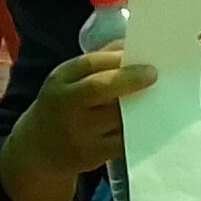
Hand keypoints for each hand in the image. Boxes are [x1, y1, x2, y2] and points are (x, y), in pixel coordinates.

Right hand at [0, 41, 154, 200]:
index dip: (118, 58)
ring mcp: (78, 132)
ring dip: (142, 105)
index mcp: (60, 80)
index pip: (89, 63)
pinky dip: (141, 130)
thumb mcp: (68, 81)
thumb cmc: (63, 106)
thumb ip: (98, 62)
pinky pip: (123, 141)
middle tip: (154, 74)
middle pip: (99, 88)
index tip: (143, 55)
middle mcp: (66, 104)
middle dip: (129, 79)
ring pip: (116, 116)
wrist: (39, 149)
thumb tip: (132, 44)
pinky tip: (153, 120)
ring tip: (161, 95)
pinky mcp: (92, 156)